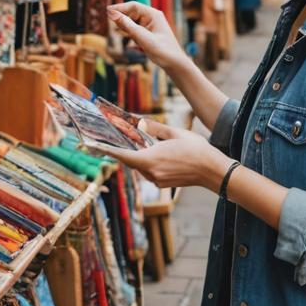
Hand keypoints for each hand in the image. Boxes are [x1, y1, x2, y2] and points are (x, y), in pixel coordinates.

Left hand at [103, 119, 230, 191]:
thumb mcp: (176, 133)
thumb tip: (139, 123)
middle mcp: (151, 172)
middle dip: (127, 149)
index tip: (92, 146)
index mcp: (151, 159)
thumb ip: (155, 128)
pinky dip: (149, 160)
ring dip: (141, 154)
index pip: (123, 155)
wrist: (212, 170)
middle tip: (120, 136)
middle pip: (131, 159)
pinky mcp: (163, 182)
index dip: (106, 150)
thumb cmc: (196, 149)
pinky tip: (160, 152)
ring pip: (141, 165)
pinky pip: (150, 170)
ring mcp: (157, 179)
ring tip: (147, 142)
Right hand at [107, 1, 188, 71]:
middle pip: (132, 13)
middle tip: (110, 22)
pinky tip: (128, 43)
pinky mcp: (150, 35)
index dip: (119, 7)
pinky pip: (137, 31)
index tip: (107, 11)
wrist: (175, 65)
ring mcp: (152, 26)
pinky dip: (131, 34)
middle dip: (122, 17)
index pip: (133, 6)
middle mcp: (153, 18)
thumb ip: (127, 26)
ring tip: (118, 31)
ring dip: (126, 27)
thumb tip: (112, 14)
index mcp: (153, 14)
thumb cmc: (162, 51)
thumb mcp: (142, 38)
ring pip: (134, 22)